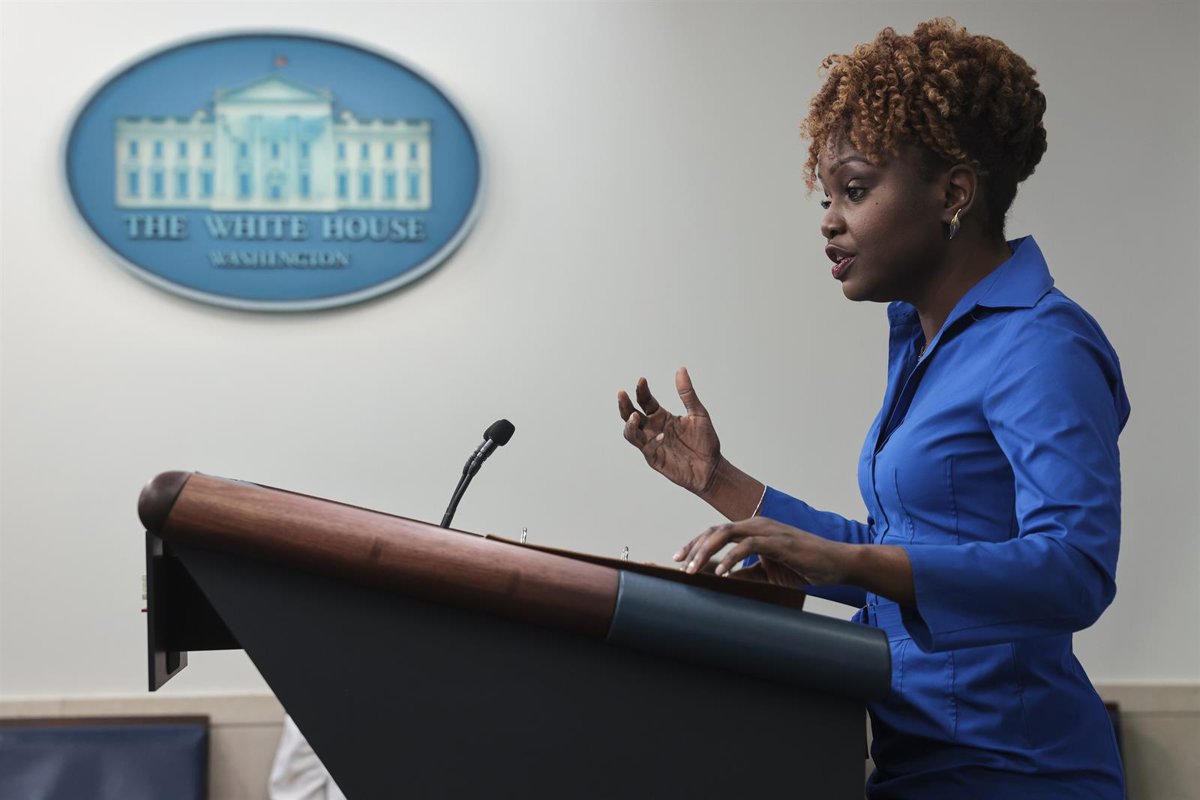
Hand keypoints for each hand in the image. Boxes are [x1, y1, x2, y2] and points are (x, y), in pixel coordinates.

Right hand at [618, 367, 720, 495]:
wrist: (712, 467)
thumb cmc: (705, 441)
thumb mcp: (698, 413)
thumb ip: (687, 393)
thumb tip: (681, 369)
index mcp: (661, 416)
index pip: (645, 401)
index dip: (641, 391)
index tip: (642, 380)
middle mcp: (653, 429)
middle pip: (630, 415)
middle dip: (624, 405)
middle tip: (622, 394)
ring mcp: (652, 444)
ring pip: (630, 434)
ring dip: (629, 425)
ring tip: (634, 416)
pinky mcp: (655, 459)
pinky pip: (647, 449)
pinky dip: (652, 441)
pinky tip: (662, 435)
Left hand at [673, 517, 850, 587]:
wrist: (837, 564)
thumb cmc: (805, 566)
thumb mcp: (768, 572)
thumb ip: (745, 572)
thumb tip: (720, 579)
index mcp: (753, 530)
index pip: (716, 533)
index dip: (695, 545)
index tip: (680, 561)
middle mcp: (757, 525)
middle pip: (715, 531)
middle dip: (693, 547)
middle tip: (679, 566)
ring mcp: (767, 531)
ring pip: (726, 534)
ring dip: (705, 552)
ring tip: (692, 569)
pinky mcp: (779, 542)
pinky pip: (748, 546)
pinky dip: (731, 559)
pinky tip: (721, 573)